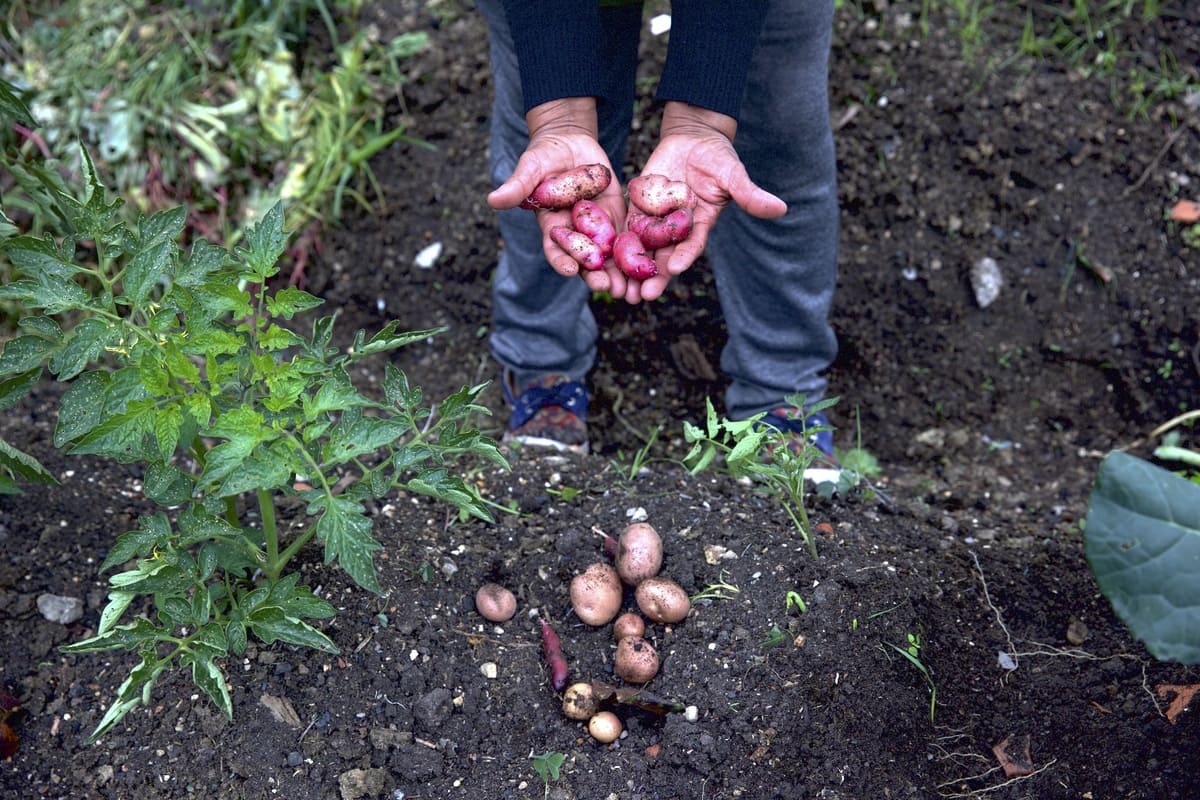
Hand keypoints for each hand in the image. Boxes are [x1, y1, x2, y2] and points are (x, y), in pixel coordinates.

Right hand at [487, 98, 629, 297]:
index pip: (555, 250)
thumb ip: (518, 186)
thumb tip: (492, 200)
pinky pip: (627, 237)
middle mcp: (575, 233)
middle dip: (595, 275)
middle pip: (585, 260)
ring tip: (629, 289)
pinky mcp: (616, 217)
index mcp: (552, 226)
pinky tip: (648, 265)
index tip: (570, 270)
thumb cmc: (544, 154)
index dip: (562, 261)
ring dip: (618, 273)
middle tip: (606, 288)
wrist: (570, 142)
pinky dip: (636, 252)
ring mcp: (597, 227)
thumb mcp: (531, 167)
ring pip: (609, 256)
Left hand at [627, 102, 787, 302]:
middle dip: (653, 276)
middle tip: (642, 296)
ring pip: (640, 248)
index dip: (683, 257)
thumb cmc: (718, 158)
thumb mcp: (734, 175)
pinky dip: (615, 243)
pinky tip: (602, 257)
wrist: (693, 140)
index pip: (691, 245)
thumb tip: (780, 209)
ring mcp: (655, 219)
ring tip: (619, 288)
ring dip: (630, 269)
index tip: (675, 269)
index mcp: (699, 224)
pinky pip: (625, 227)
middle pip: (663, 257)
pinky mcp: (638, 208)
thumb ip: (750, 194)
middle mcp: (676, 228)